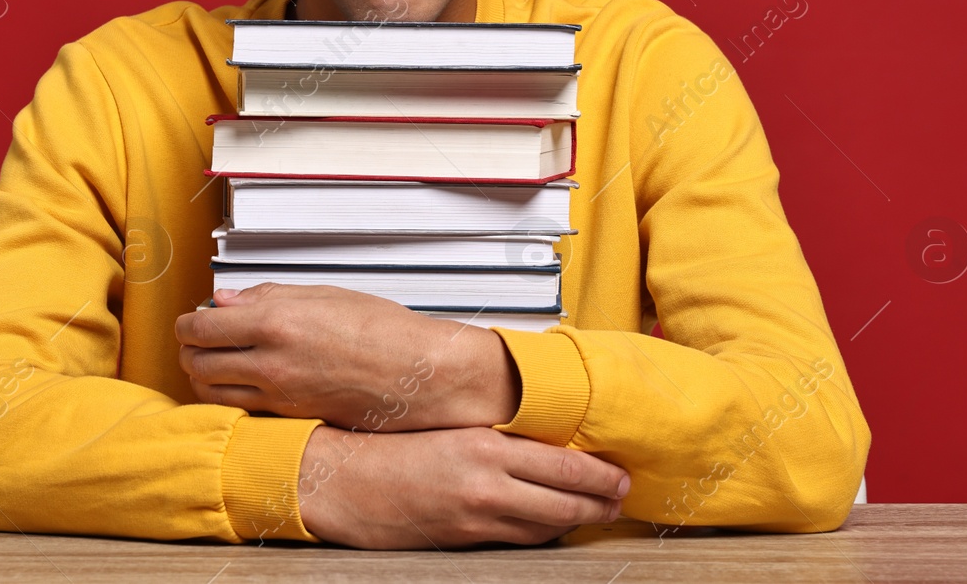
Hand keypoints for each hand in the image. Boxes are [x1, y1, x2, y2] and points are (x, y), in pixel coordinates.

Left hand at [174, 282, 518, 430]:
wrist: (419, 375)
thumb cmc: (382, 331)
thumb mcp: (324, 296)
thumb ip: (268, 297)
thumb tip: (225, 300)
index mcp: (275, 322)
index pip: (201, 327)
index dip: (187, 323)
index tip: (190, 318)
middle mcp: (270, 363)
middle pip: (197, 362)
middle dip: (188, 350)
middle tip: (195, 339)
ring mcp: (279, 396)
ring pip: (211, 393)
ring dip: (201, 376)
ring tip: (211, 361)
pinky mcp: (290, 418)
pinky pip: (239, 410)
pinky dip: (226, 397)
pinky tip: (236, 384)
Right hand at [295, 425, 630, 548]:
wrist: (346, 482)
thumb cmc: (388, 446)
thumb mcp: (450, 426)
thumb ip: (496, 432)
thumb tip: (539, 432)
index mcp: (487, 449)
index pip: (566, 464)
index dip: (602, 474)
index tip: (619, 472)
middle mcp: (488, 487)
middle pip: (567, 502)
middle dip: (601, 502)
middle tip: (620, 495)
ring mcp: (479, 519)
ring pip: (548, 525)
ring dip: (578, 519)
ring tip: (597, 510)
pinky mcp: (467, 540)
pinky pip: (520, 539)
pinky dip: (544, 531)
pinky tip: (553, 522)